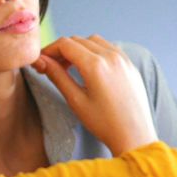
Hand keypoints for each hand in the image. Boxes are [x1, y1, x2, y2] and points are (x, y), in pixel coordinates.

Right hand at [31, 35, 156, 154]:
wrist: (134, 136)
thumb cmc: (105, 123)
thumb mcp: (76, 100)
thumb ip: (57, 76)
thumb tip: (41, 61)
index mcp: (96, 65)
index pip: (65, 44)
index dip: (49, 49)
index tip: (41, 60)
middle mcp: (111, 56)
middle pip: (78, 40)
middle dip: (62, 50)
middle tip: (52, 66)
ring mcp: (123, 59)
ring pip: (94, 41)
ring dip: (78, 48)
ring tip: (70, 67)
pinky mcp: (130, 64)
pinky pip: (109, 48)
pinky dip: (94, 51)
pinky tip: (89, 68)